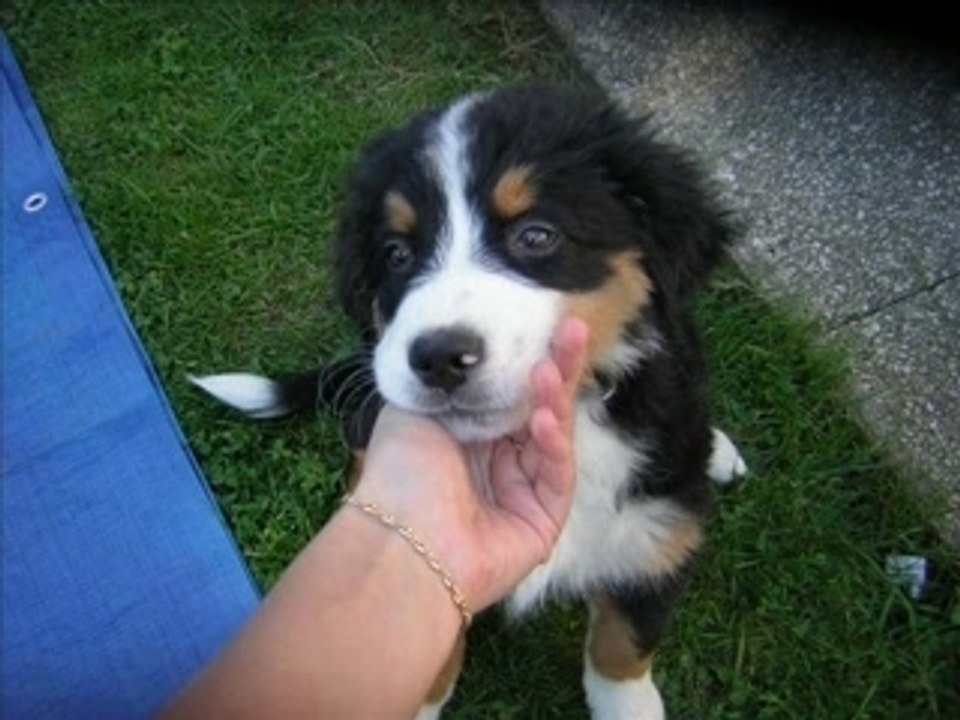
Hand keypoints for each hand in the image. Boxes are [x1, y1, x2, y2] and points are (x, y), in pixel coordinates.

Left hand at [355, 317, 588, 611]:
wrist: (399, 538)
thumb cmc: (399, 472)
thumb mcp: (410, 408)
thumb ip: (443, 380)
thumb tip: (462, 353)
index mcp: (467, 439)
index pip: (509, 394)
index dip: (527, 361)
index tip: (547, 323)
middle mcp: (497, 463)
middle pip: (538, 410)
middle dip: (556, 369)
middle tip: (573, 328)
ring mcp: (521, 493)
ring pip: (552, 438)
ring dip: (552, 401)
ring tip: (547, 371)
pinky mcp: (542, 521)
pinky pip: (557, 475)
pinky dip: (554, 444)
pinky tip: (543, 417)